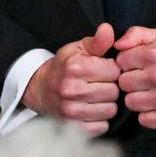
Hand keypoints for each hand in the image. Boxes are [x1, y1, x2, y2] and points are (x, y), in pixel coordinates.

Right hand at [23, 22, 120, 136]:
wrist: (41, 89)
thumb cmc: (65, 67)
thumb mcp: (78, 48)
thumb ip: (97, 41)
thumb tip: (107, 29)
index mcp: (75, 67)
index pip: (114, 71)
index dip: (112, 69)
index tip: (103, 70)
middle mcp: (72, 90)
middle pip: (114, 92)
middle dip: (111, 87)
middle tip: (99, 84)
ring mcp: (71, 110)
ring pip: (110, 110)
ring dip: (107, 104)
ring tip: (97, 96)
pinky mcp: (73, 127)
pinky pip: (102, 126)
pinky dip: (101, 119)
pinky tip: (92, 109)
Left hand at [114, 27, 155, 129]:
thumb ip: (136, 34)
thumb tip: (117, 45)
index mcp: (155, 54)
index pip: (121, 62)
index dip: (128, 63)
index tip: (139, 65)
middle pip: (123, 83)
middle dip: (132, 81)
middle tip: (146, 80)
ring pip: (130, 102)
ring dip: (138, 98)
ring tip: (151, 92)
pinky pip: (142, 119)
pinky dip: (148, 114)